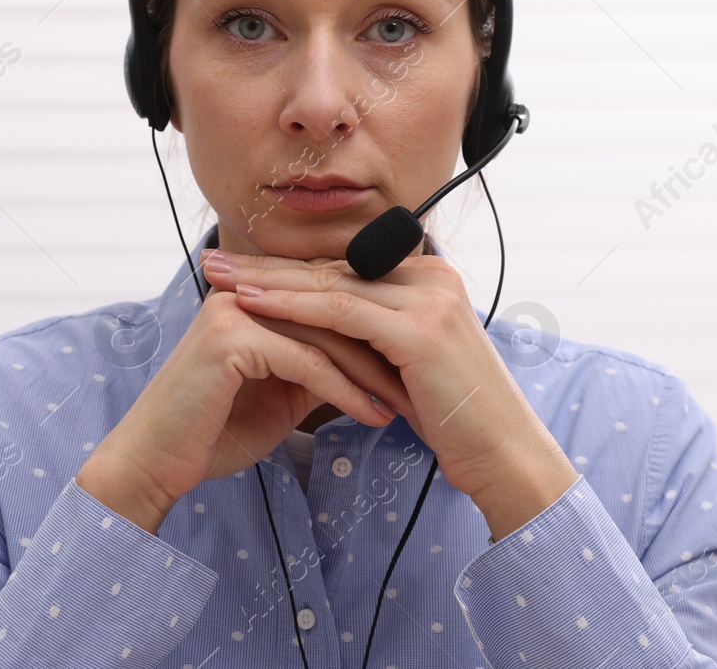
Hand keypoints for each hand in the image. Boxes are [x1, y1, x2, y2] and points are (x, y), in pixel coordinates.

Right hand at [76, 267, 411, 534]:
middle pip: (334, 313)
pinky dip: (346, 391)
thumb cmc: (213, 430)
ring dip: (374, 373)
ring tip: (409, 405)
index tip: (420, 367)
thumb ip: (315, 365)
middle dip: (384, 350)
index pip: (330, 303)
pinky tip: (375, 415)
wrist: (155, 462)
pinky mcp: (231, 338)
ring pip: (326, 334)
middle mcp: (243, 292)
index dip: (376, 334)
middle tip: (429, 383)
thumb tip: (369, 360)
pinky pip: (307, 362)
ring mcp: (235, 310)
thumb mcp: (279, 391)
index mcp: (254, 296)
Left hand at [201, 246, 578, 537]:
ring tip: (216, 279)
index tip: (236, 268)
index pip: (342, 269)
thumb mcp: (408, 365)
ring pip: (329, 285)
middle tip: (211, 261)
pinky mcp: (420, 329)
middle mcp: (432, 276)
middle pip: (330, 269)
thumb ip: (374, 338)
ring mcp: (428, 298)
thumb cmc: (456, 420)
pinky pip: (340, 313)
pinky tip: (253, 304)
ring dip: (266, 281)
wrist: (505, 455)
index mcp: (429, 278)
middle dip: (265, 266)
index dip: (286, 269)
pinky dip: (292, 307)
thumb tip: (321, 332)